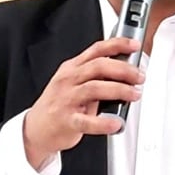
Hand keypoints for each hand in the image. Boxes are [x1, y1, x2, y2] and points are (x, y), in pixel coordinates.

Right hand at [23, 38, 143, 169]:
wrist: (35, 130)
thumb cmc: (59, 103)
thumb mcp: (73, 82)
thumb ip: (95, 75)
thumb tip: (126, 70)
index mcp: (72, 67)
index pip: (97, 49)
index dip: (117, 44)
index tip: (135, 45)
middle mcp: (68, 80)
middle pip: (99, 66)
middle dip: (123, 69)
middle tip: (139, 76)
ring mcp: (66, 99)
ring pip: (95, 88)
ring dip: (119, 90)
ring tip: (134, 94)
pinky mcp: (66, 121)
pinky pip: (87, 121)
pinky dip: (104, 122)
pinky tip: (117, 123)